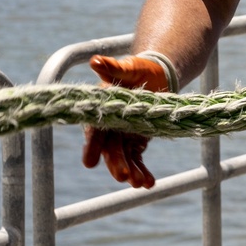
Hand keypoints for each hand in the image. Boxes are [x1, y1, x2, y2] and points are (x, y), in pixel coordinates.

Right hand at [81, 55, 169, 188]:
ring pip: (125, 158)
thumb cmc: (138, 69)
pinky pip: (138, 159)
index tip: (89, 162)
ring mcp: (124, 135)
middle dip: (116, 163)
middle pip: (111, 149)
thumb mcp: (128, 67)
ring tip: (139, 184)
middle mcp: (111, 126)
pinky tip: (149, 184)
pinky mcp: (138, 141)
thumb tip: (95, 60)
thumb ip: (113, 67)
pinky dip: (142, 172)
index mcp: (103, 109)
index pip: (95, 130)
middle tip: (123, 176)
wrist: (156, 75)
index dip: (92, 145)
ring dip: (131, 172)